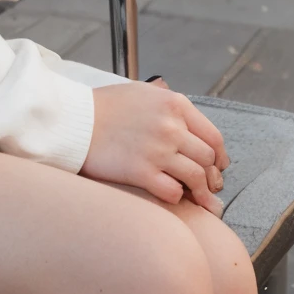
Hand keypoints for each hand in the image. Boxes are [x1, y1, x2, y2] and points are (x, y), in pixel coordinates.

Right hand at [81, 81, 230, 215]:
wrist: (74, 121)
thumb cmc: (104, 106)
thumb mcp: (142, 92)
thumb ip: (168, 104)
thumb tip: (186, 119)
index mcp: (174, 104)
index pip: (213, 136)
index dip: (219, 156)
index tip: (217, 167)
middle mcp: (171, 127)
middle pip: (208, 159)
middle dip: (211, 176)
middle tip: (208, 187)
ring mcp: (157, 150)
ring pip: (196, 178)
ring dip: (200, 192)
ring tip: (201, 201)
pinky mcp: (141, 172)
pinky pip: (173, 192)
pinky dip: (176, 197)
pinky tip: (170, 196)